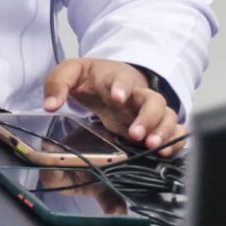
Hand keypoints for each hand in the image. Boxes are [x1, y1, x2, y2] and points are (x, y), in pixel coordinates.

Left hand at [40, 58, 181, 153]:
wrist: (110, 80)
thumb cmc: (92, 77)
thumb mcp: (70, 73)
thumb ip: (57, 85)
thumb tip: (49, 106)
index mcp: (115, 79)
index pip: (122, 80)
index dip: (122, 88)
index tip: (117, 98)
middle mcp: (137, 94)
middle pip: (154, 101)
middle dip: (148, 118)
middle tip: (135, 135)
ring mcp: (148, 110)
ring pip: (167, 116)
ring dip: (163, 131)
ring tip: (151, 146)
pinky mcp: (154, 124)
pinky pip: (175, 130)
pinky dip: (176, 140)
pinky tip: (167, 152)